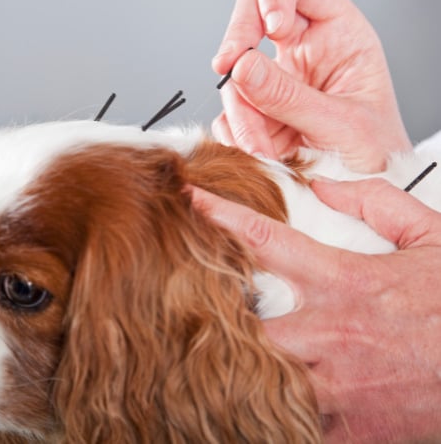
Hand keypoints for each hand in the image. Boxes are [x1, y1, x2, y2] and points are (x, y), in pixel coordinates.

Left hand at [190, 179, 440, 441]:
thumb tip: (324, 182)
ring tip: (203, 359)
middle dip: (213, 315)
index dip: (223, 216)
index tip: (192, 199)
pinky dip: (271, 419)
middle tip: (186, 304)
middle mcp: (331, 331)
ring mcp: (338, 382)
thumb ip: (375, 202)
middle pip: (245, 321)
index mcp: (346, 281)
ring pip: (260, 377)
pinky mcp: (352, 425)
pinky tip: (253, 410)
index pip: (268, 240)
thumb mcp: (431, 237)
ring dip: (234, 367)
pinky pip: (294, 427)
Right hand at [211, 0, 411, 171]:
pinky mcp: (255, 111)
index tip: (269, 29)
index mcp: (339, 33)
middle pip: (252, 7)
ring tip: (265, 149)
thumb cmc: (375, 157)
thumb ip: (290, 97)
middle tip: (226, 70)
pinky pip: (227, 111)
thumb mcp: (342, 126)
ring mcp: (274, 79)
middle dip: (236, 37)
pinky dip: (234, 135)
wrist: (365, 198)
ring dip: (241, 112)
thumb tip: (241, 66)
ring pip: (235, 71)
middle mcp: (303, 48)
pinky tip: (259, 153)